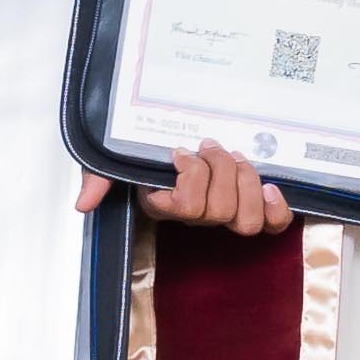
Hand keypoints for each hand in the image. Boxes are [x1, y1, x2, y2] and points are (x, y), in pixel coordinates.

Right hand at [89, 143, 292, 236]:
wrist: (173, 136)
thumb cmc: (143, 152)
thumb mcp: (111, 161)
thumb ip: (97, 178)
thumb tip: (83, 203)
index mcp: (168, 204)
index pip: (186, 207)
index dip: (191, 178)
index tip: (178, 152)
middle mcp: (198, 215)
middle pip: (220, 212)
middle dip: (221, 172)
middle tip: (210, 147)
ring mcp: (227, 213)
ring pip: (246, 219)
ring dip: (245, 181)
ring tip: (235, 156)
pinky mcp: (253, 206)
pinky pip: (273, 224)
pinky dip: (276, 209)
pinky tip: (270, 188)